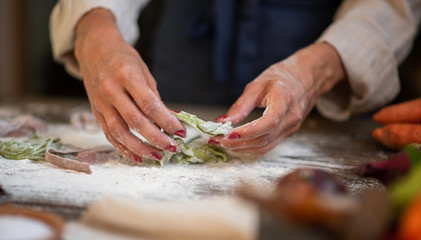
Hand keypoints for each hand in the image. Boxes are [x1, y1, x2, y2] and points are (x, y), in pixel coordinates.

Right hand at [75, 9, 185, 161]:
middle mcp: (111, 90)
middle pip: (136, 121)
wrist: (94, 50)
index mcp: (127, 76)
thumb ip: (154, 97)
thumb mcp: (143, 71)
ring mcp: (101, 103)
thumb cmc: (123, 59)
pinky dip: (123, 148)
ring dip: (140, 148)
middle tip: (172, 147)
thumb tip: (170, 120)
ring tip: (157, 156)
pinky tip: (137, 156)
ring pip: (120, 132)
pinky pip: (109, 135)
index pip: (150, 105)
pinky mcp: (95, 112)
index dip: (166, 121)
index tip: (180, 131)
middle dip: (156, 138)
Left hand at [209, 43, 344, 153]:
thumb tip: (221, 121)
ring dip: (242, 148)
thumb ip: (240, 105)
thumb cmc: (282, 77)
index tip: (228, 134)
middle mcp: (291, 118)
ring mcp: (292, 128)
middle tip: (217, 140)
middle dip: (238, 143)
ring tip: (223, 143)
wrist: (307, 77)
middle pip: (264, 139)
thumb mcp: (258, 85)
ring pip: (265, 147)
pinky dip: (251, 147)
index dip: (248, 132)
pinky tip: (237, 143)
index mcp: (285, 100)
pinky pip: (269, 145)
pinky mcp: (289, 133)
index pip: (268, 123)